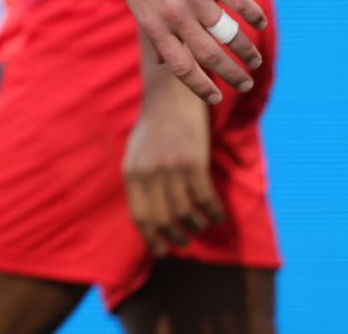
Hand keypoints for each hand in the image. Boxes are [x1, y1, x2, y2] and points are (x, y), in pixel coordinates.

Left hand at [100, 0, 265, 102]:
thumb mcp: (137, 3)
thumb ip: (155, 33)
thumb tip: (165, 64)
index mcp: (152, 24)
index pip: (181, 67)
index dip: (201, 86)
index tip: (216, 98)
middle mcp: (173, 14)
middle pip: (210, 55)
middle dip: (231, 75)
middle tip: (245, 84)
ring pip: (228, 33)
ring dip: (247, 50)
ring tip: (255, 61)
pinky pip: (238, 2)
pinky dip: (253, 15)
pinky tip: (260, 24)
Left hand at [123, 81, 220, 254]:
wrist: (171, 97)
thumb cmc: (153, 127)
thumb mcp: (135, 153)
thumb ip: (139, 181)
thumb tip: (148, 217)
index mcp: (131, 172)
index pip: (140, 216)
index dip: (151, 238)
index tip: (161, 251)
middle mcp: (149, 174)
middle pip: (163, 220)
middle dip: (175, 238)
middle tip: (184, 243)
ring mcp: (172, 169)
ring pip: (186, 213)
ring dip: (196, 227)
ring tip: (200, 227)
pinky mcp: (194, 163)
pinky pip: (206, 199)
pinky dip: (213, 212)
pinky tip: (217, 216)